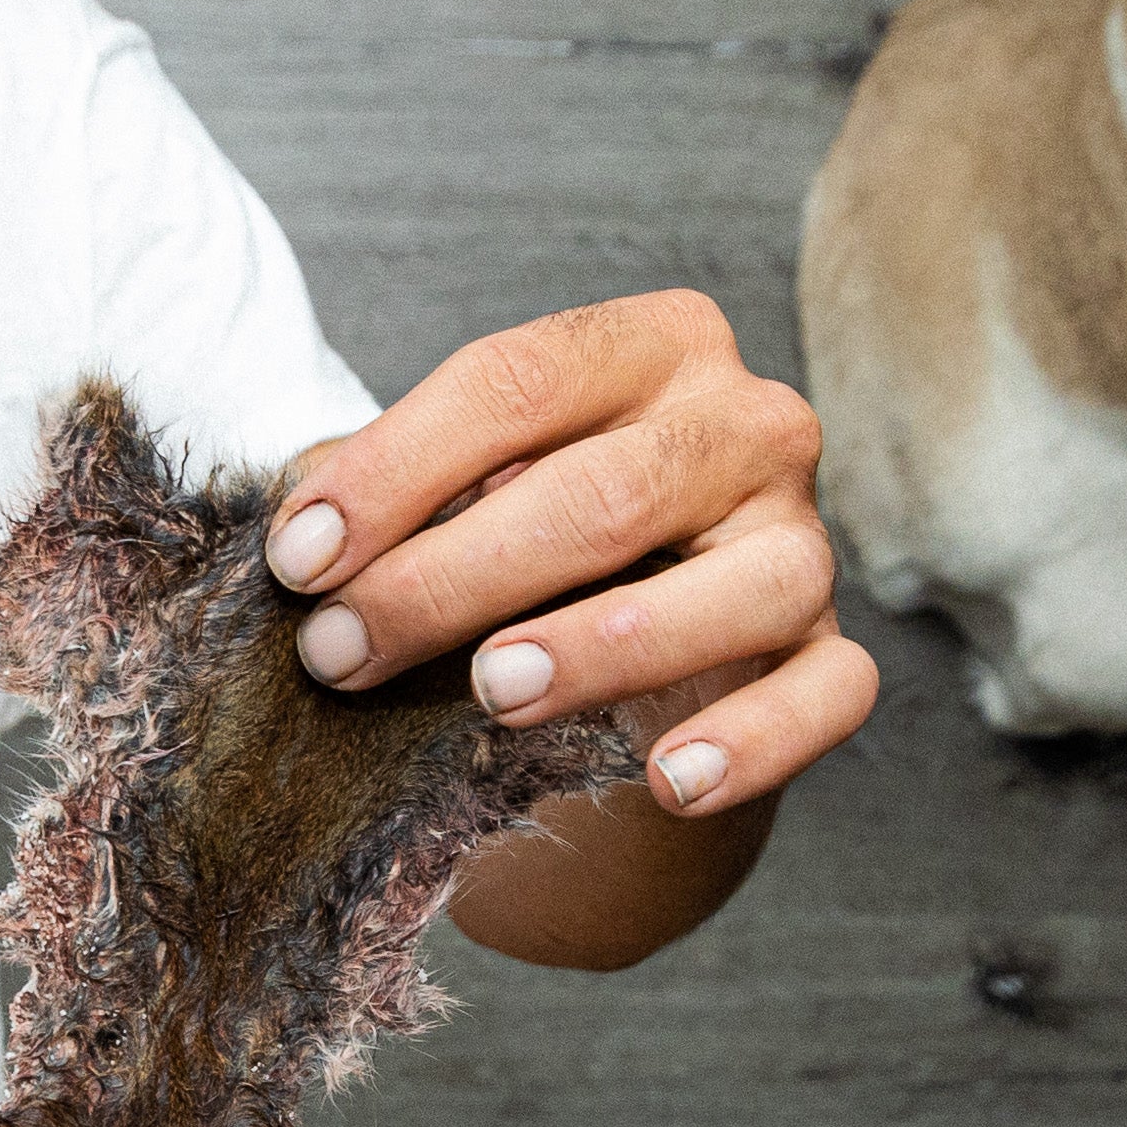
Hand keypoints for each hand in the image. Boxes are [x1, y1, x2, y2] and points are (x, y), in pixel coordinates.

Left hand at [261, 290, 875, 816]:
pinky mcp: (830, 651)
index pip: (518, 380)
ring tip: (493, 693)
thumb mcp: (444, 495)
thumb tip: (301, 533)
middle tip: (339, 654)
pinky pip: (826, 696)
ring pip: (733, 587)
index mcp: (650, 345)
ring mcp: (803, 539)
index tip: (296, 561)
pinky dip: (751, 742)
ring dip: (603, 646)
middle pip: (606, 490)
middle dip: (452, 576)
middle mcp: (748, 422)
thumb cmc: (515, 550)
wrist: (618, 659)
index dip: (396, 470)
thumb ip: (382, 493)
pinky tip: (664, 782)